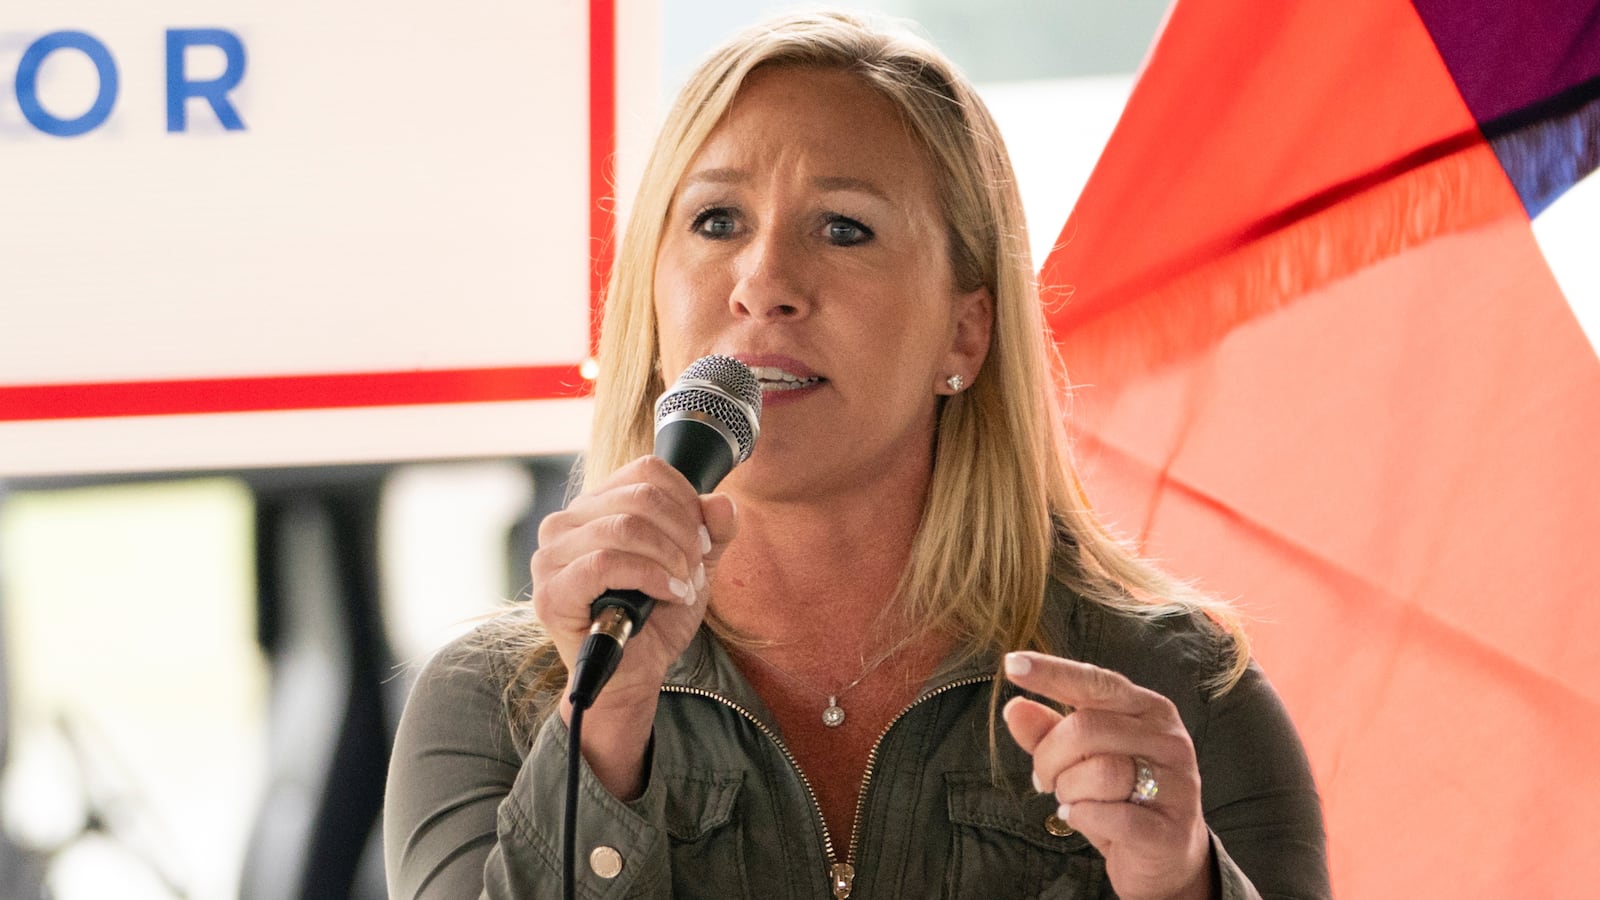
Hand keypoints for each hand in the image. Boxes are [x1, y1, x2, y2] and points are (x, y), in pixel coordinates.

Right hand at [530, 455, 737, 793]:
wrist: (636, 674)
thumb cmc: (656, 616)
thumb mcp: (695, 566)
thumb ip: (714, 532)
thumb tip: (722, 502)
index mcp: (596, 505)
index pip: (647, 470)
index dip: (688, 500)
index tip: (704, 540)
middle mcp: (565, 522)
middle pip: (640, 496)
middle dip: (684, 533)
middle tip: (695, 567)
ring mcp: (551, 555)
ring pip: (624, 528)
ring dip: (669, 558)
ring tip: (683, 585)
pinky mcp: (551, 592)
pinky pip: (605, 563)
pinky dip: (649, 576)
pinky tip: (668, 595)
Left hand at [1002, 652, 1213, 899]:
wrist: (1167, 858)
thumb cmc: (1119, 796)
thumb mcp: (1080, 759)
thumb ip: (1048, 731)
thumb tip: (1014, 707)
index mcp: (1148, 709)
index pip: (1096, 682)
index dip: (1052, 673)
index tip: (1011, 664)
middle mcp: (1168, 738)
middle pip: (1087, 730)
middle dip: (1049, 757)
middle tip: (1045, 779)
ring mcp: (1177, 783)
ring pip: (1099, 772)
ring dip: (1068, 790)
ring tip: (1071, 800)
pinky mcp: (1171, 829)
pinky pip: (1113, 815)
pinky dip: (1083, 817)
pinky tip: (1080, 817)